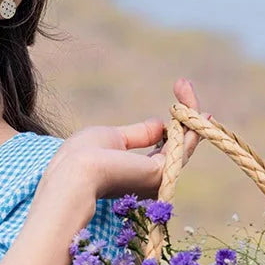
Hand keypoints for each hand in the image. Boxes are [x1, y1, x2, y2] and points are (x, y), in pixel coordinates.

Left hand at [45, 77, 209, 202]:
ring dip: (189, 113)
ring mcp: (159, 178)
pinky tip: (188, 104)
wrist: (75, 171)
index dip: (174, 128)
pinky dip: (189, 123)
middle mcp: (151, 180)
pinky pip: (184, 144)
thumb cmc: (83, 156)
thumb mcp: (113, 138)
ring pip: (186, 143)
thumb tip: (160, 124)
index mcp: (136, 174)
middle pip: (179, 145)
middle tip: (184, 85)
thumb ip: (138, 134)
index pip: (164, 150)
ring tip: (184, 86)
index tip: (176, 103)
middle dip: (185, 115)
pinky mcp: (163, 173)